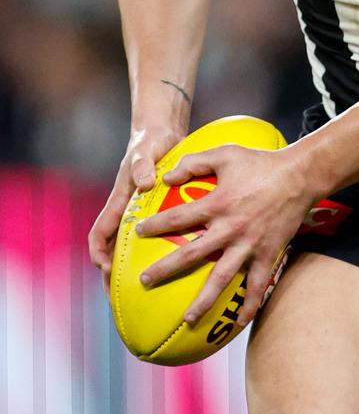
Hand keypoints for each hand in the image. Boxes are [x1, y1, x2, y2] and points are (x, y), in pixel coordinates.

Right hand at [88, 125, 184, 294]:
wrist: (161, 132)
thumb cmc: (150, 141)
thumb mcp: (145, 151)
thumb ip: (142, 165)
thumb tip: (145, 183)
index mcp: (119, 201)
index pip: (100, 233)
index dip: (99, 253)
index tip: (106, 270)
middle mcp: (128, 211)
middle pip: (114, 250)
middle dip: (114, 276)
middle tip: (122, 302)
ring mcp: (142, 213)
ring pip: (134, 248)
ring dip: (136, 270)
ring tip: (151, 297)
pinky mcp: (159, 210)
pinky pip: (159, 236)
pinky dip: (162, 251)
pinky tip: (183, 266)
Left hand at [134, 143, 313, 327]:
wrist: (299, 176)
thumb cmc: (260, 162)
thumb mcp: (226, 153)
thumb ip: (195, 162)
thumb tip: (166, 177)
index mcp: (218, 202)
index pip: (179, 216)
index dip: (156, 224)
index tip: (138, 231)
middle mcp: (231, 227)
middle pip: (192, 253)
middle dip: (165, 269)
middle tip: (145, 281)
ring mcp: (249, 244)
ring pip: (222, 277)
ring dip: (203, 300)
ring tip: (187, 319)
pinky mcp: (267, 253)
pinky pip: (257, 285)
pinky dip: (249, 305)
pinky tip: (239, 324)